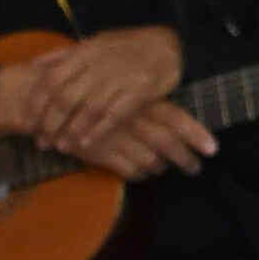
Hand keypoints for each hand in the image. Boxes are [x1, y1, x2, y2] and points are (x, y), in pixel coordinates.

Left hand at [22, 27, 188, 158]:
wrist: (167, 45)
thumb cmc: (126, 48)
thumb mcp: (94, 43)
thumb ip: (65, 55)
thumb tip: (36, 65)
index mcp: (85, 52)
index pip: (52, 78)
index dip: (38, 103)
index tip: (29, 121)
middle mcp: (100, 64)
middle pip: (67, 97)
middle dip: (51, 122)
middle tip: (42, 141)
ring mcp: (121, 77)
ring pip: (89, 108)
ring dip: (72, 130)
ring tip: (61, 146)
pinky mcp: (141, 90)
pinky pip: (116, 114)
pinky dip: (99, 131)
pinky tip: (87, 143)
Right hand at [52, 100, 213, 183]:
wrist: (45, 98)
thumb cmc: (86, 88)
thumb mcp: (115, 86)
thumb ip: (141, 98)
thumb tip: (170, 109)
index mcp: (137, 99)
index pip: (175, 117)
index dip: (195, 134)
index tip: (213, 149)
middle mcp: (130, 119)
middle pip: (167, 144)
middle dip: (186, 159)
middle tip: (196, 168)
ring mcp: (115, 138)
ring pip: (149, 161)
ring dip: (161, 167)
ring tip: (167, 168)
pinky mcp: (100, 154)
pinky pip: (129, 171)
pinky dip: (140, 174)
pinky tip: (144, 172)